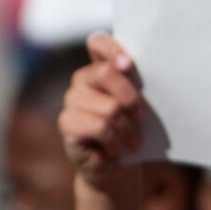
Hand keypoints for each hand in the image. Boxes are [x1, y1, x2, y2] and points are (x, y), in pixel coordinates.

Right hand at [60, 32, 146, 189]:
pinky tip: (116, 150)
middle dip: (132, 99)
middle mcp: (82, 80)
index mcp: (101, 68)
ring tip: (132, 142)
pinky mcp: (66, 123)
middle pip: (107, 73)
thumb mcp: (139, 105)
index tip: (129, 64)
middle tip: (141, 119)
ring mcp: (71, 100)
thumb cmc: (132, 130)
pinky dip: (115, 141)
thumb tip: (144, 69)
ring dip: (128, 129)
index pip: (97, 42)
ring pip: (109, 106)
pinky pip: (100, 127)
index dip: (111, 48)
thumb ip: (138, 84)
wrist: (117, 166)